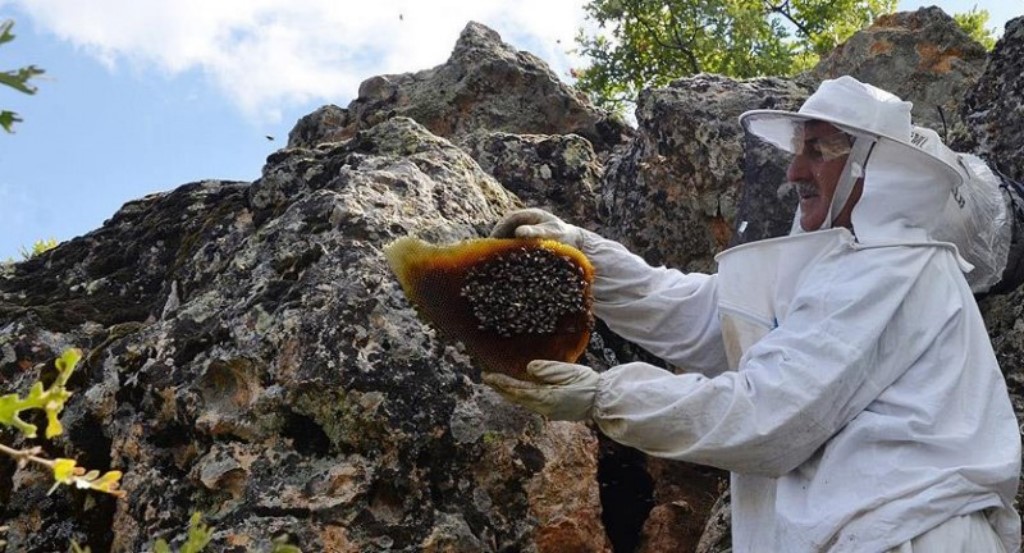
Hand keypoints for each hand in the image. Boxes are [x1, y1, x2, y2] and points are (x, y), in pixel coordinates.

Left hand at [482, 360, 598, 420]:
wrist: (604, 401)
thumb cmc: (589, 384)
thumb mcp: (569, 371)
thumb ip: (548, 370)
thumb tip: (529, 368)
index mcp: (546, 398)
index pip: (517, 390)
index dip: (501, 383)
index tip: (487, 376)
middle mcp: (544, 408)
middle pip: (517, 398)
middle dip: (501, 388)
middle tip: (486, 379)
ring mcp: (549, 412)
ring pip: (523, 402)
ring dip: (509, 393)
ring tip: (497, 384)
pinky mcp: (554, 412)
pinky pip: (531, 404)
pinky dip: (520, 396)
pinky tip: (518, 392)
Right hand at [489, 208, 584, 248]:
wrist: (574, 241)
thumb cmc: (564, 236)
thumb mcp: (551, 233)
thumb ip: (536, 232)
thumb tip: (518, 232)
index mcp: (532, 214)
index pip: (510, 218)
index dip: (500, 228)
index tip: (493, 239)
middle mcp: (527, 218)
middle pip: (506, 225)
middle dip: (497, 235)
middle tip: (489, 248)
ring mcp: (526, 226)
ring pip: (508, 232)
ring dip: (501, 242)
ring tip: (493, 254)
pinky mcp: (526, 236)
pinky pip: (513, 239)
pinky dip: (507, 247)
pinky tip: (504, 257)